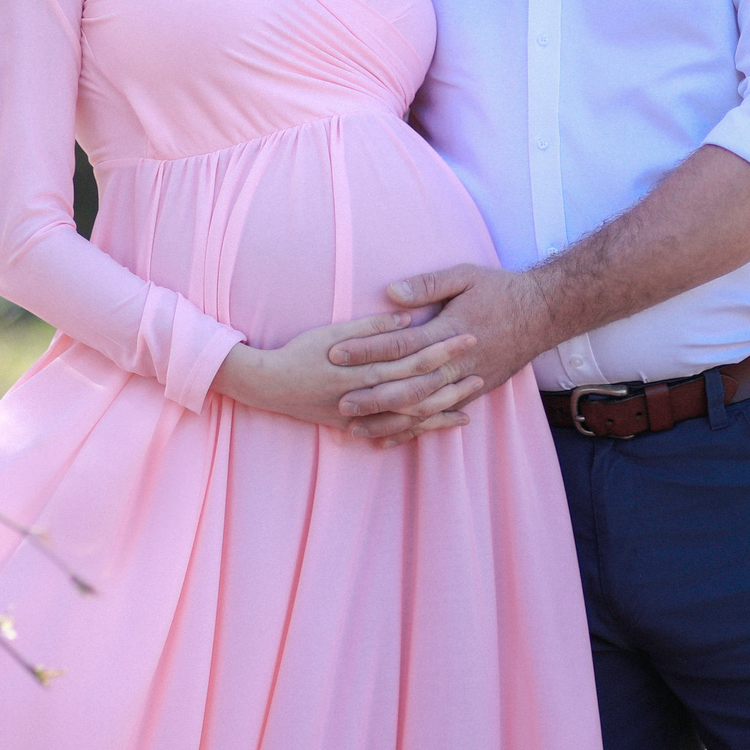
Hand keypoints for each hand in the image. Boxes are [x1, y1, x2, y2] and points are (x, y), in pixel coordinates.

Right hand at [210, 312, 486, 433]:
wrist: (268, 386)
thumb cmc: (300, 352)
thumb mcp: (333, 332)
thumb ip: (373, 326)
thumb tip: (410, 317)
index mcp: (366, 368)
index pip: (415, 357)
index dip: (444, 348)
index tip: (469, 335)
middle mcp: (368, 396)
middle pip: (420, 390)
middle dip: (452, 381)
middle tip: (481, 370)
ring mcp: (364, 416)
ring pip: (413, 416)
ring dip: (443, 409)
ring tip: (470, 402)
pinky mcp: (358, 427)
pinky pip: (397, 432)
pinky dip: (422, 429)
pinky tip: (443, 425)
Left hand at [330, 264, 549, 443]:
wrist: (544, 313)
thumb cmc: (500, 289)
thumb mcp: (464, 276)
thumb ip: (427, 285)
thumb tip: (392, 293)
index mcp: (449, 331)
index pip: (400, 344)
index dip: (366, 350)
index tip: (336, 354)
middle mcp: (457, 362)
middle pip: (408, 385)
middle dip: (372, 396)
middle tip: (340, 403)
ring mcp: (468, 380)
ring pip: (423, 409)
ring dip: (390, 420)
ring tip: (357, 428)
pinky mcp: (476, 391)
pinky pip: (441, 416)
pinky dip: (417, 430)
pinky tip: (393, 438)